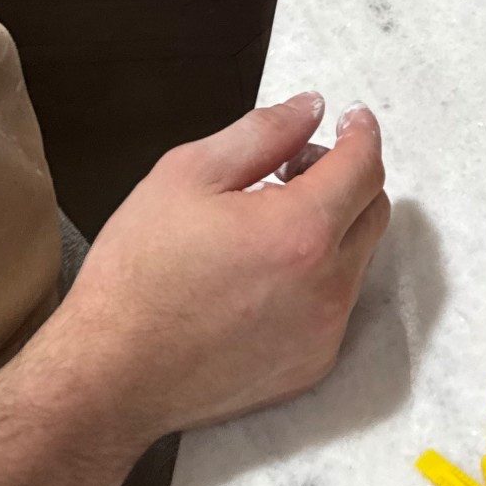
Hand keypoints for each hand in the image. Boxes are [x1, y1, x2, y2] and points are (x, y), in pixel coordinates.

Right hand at [49, 94, 388, 447]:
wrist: (111, 377)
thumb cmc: (140, 271)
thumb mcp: (188, 173)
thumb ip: (263, 132)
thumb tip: (312, 108)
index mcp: (301, 231)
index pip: (363, 167)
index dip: (361, 133)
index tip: (350, 118)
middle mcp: (328, 286)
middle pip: (373, 210)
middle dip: (346, 176)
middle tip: (292, 168)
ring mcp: (324, 333)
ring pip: (358, 257)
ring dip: (333, 226)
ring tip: (269, 222)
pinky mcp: (312, 366)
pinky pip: (336, 303)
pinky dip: (318, 275)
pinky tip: (263, 273)